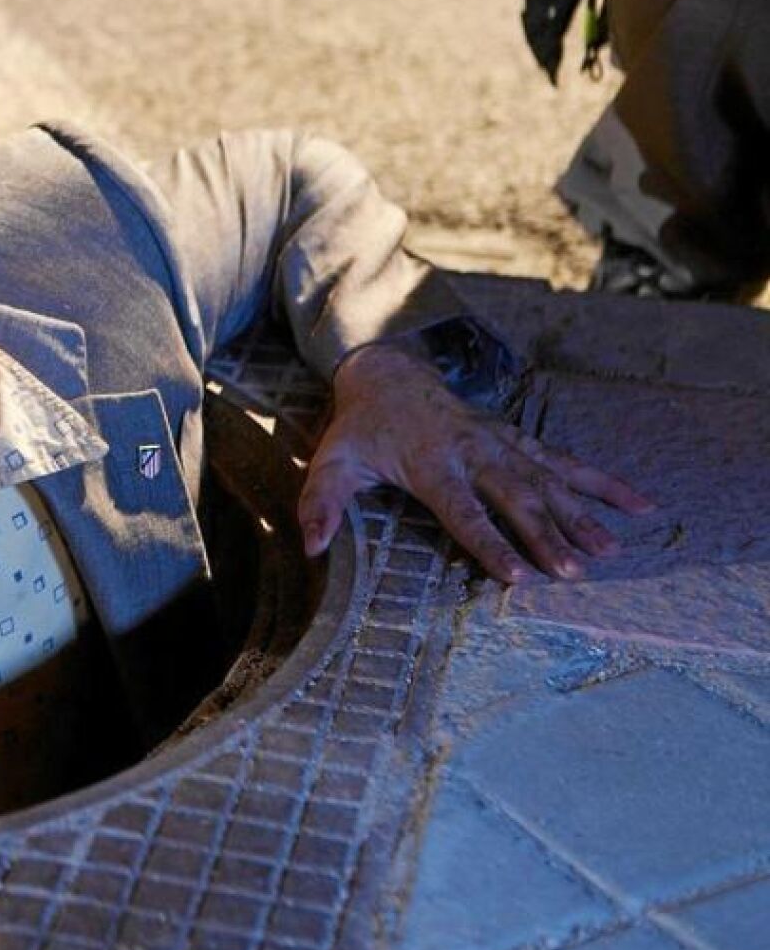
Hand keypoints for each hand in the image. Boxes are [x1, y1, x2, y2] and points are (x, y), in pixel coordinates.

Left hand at [297, 341, 654, 582]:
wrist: (388, 374)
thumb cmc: (360, 428)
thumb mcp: (331, 462)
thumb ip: (320, 504)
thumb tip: (311, 546)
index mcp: (431, 463)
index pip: (464, 510)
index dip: (490, 542)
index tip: (517, 575)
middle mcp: (474, 452)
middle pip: (516, 497)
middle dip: (546, 534)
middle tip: (575, 571)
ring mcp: (501, 443)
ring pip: (548, 481)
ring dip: (581, 515)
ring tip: (610, 550)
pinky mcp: (518, 439)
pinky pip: (566, 462)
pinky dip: (603, 483)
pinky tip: (638, 505)